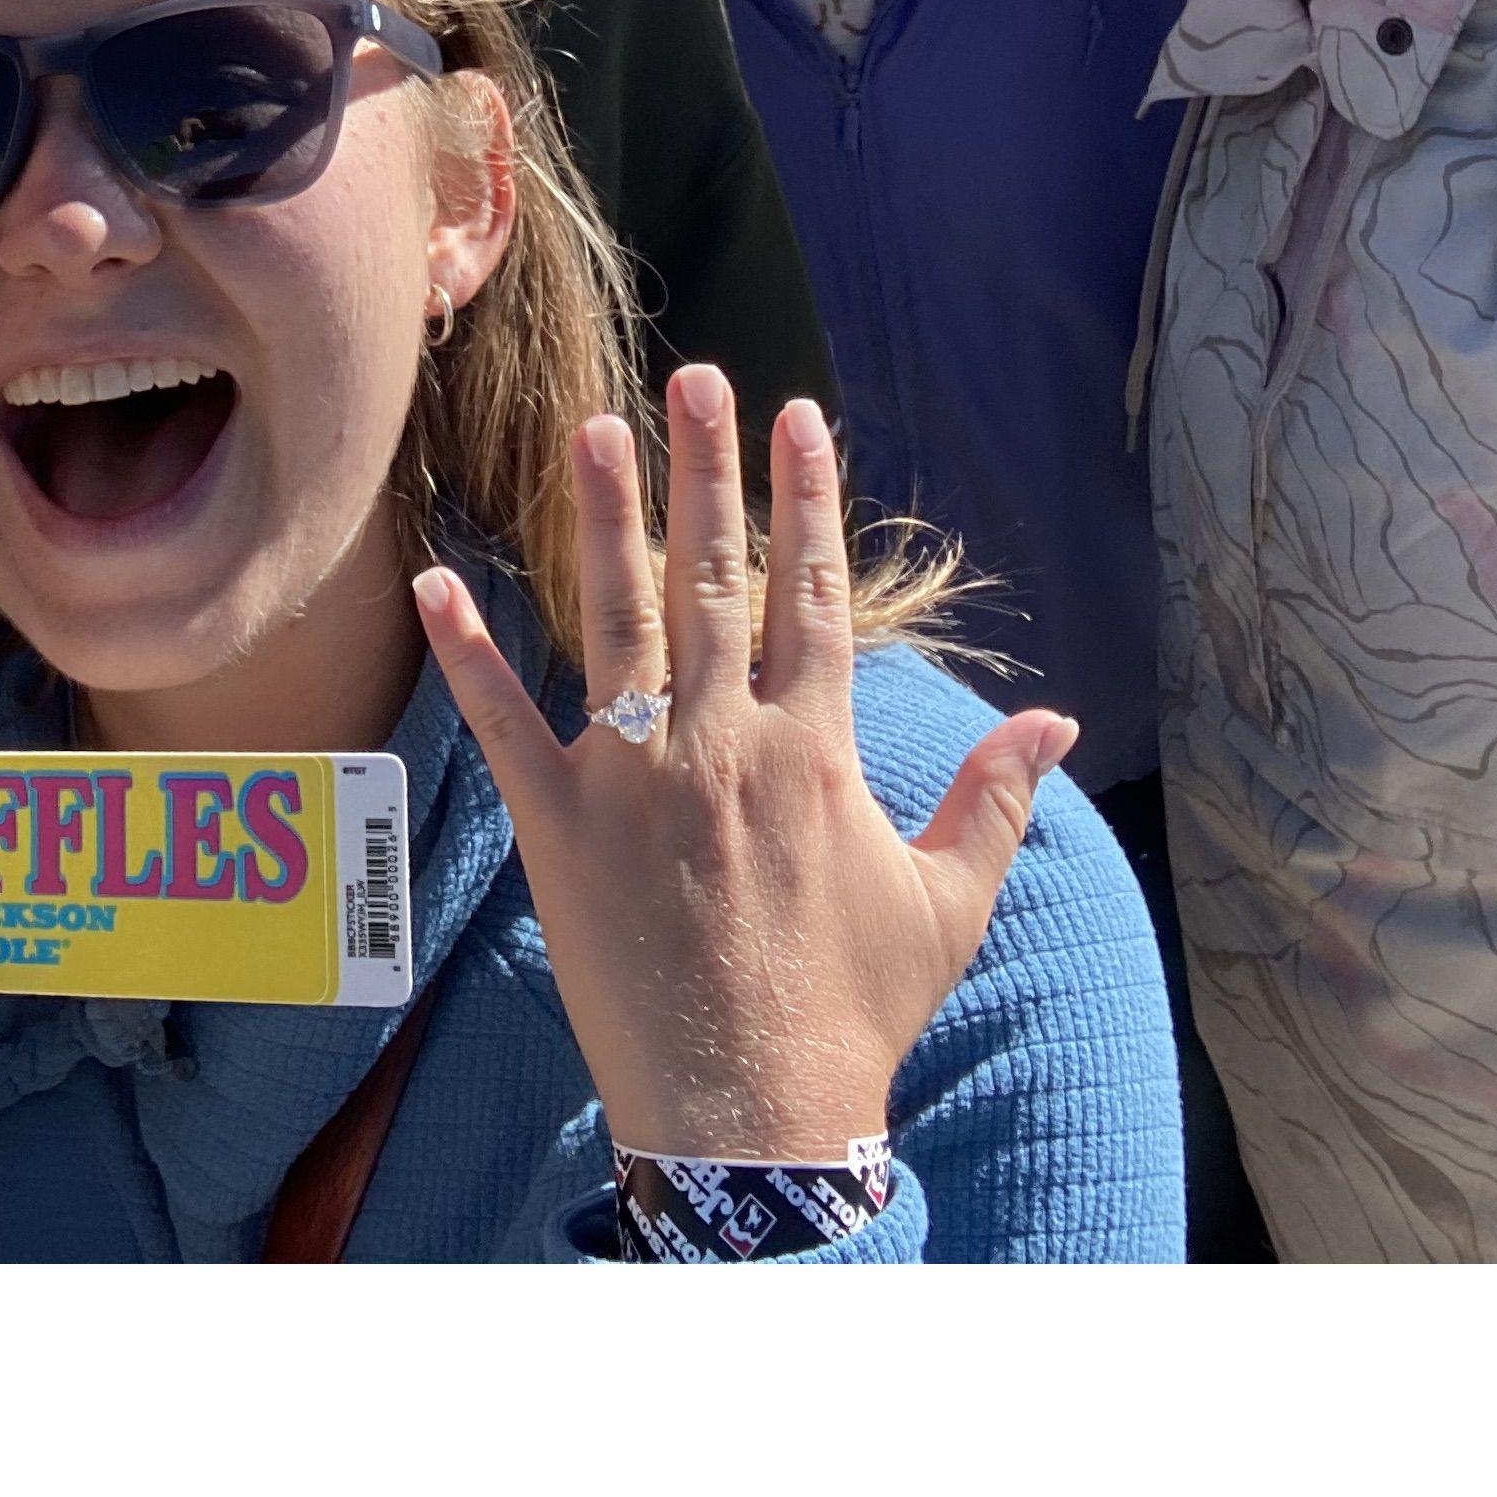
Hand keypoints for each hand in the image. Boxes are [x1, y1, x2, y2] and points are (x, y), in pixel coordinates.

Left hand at [414, 362, 1075, 1161]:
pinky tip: (437, 580)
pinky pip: (504, 723)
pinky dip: (468, 652)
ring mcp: (637, 779)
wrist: (752, 1117)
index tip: (800, 414)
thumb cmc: (854, 1013)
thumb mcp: (944, 903)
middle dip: (705, 469)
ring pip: (617, 620)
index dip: (808, 499)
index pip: (815, 592)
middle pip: (716, 577)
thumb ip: (993, 799)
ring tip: (589, 427)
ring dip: (601, 518)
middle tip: (694, 378)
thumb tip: (1059, 722)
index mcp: (816, 750)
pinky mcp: (560, 827)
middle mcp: (725, 742)